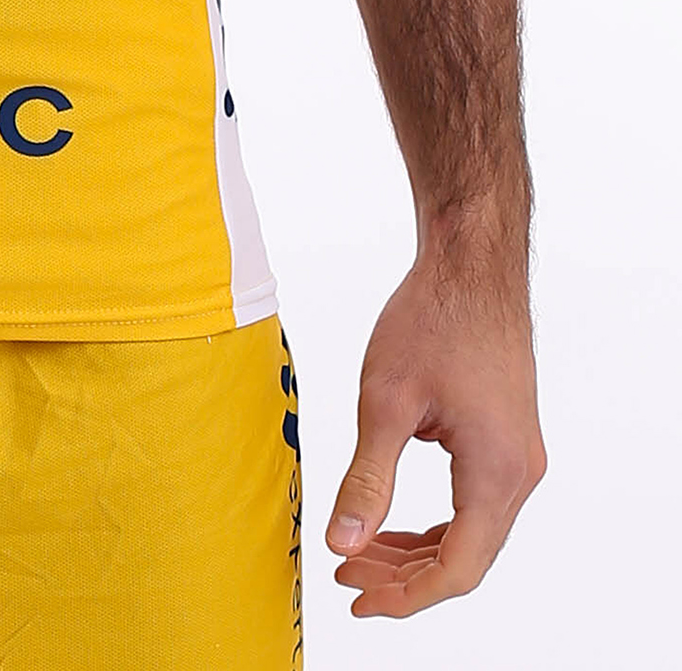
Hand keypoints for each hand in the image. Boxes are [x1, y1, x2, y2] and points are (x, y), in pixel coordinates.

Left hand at [327, 248, 544, 616]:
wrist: (470, 264)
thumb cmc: (432, 319)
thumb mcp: (386, 401)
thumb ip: (367, 480)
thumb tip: (342, 544)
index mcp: (497, 473)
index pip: (458, 570)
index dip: (406, 597)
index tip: (357, 599)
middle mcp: (519, 474)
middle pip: (466, 557)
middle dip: (404, 575)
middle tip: (346, 572)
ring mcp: (518, 456)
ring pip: (471, 532)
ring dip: (417, 550)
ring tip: (359, 550)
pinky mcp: (507, 439)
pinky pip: (474, 502)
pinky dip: (434, 522)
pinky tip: (392, 521)